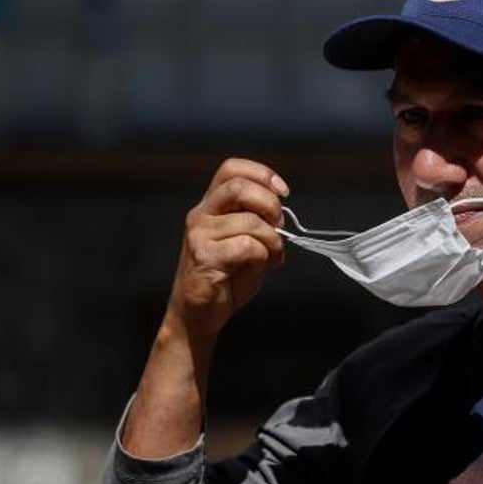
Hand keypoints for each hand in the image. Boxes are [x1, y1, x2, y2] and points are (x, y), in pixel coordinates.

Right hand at [167, 158, 288, 337]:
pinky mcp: (203, 257)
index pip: (231, 169)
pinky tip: (257, 268)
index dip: (262, 174)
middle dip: (270, 204)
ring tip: (272, 257)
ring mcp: (199, 235)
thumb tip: (280, 215)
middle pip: (238, 186)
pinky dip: (262, 257)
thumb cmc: (226, 278)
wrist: (199, 314)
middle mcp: (201, 215)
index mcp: (211, 205)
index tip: (283, 192)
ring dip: (272, 241)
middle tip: (279, 226)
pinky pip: (246, 246)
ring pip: (250, 222)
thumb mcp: (247, 241)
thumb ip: (259, 222)